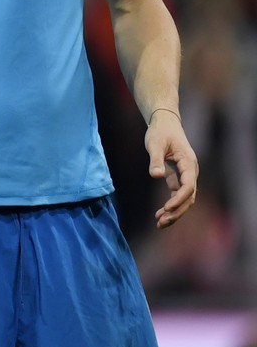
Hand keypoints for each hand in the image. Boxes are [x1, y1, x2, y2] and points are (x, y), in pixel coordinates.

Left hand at [146, 109, 197, 227]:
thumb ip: (155, 160)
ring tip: (159, 223)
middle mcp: (191, 171)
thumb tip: (156, 175)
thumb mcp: (155, 143)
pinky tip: (159, 214)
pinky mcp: (178, 176)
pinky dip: (170, 205)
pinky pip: (177, 194)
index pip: (188, 186)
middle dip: (177, 211)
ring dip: (174, 211)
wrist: (164, 123)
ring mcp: (186, 175)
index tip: (166, 208)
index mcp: (188, 163)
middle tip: (161, 221)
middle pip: (189, 196)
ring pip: (184, 198)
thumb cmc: (160, 132)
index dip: (178, 199)